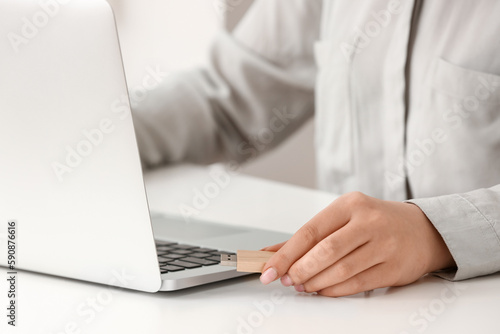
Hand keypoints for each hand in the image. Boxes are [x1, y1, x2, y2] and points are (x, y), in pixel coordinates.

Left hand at [260, 192, 454, 296]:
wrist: (422, 230)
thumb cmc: (375, 222)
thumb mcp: (343, 217)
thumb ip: (308, 236)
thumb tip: (271, 253)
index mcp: (350, 205)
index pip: (310, 231)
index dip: (286, 253)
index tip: (269, 269)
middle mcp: (368, 222)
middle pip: (325, 250)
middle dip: (299, 269)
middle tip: (287, 280)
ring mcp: (384, 245)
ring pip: (341, 269)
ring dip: (315, 282)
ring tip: (302, 286)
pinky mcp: (394, 268)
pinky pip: (357, 284)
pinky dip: (334, 291)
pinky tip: (322, 291)